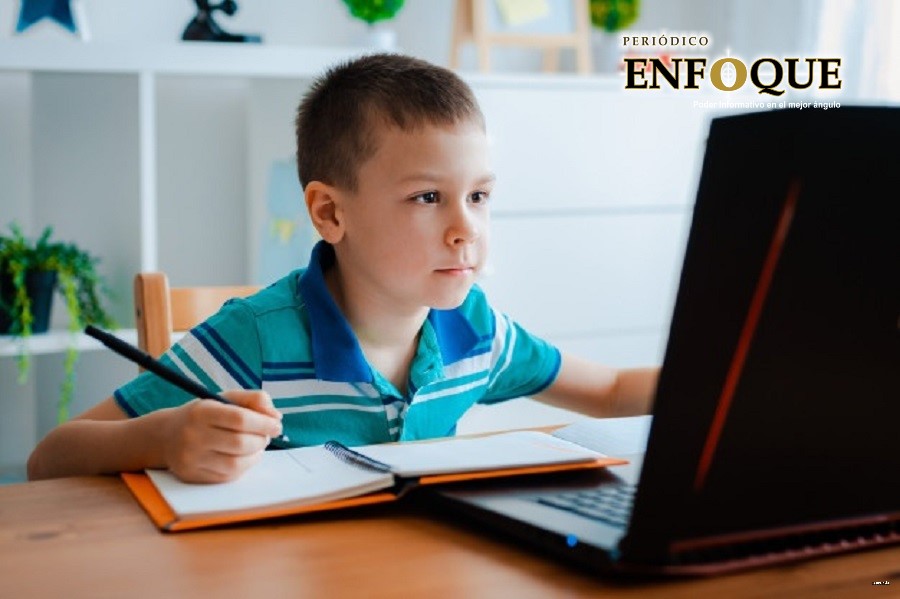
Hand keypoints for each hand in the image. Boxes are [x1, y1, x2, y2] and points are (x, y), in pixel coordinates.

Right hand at [160, 390, 282, 482]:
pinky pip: (227, 476)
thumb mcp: (226, 398)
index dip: (264, 423)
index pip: (240, 419)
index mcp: (202, 412)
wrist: (166, 435)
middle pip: (240, 443)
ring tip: (255, 445)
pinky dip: (243, 466)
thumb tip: (275, 417)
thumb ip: (254, 400)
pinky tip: (242, 456)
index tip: (277, 424)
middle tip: (266, 435)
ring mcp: (191, 459)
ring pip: (236, 463)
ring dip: (255, 455)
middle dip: (261, 440)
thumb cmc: (204, 414)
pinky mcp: (192, 476)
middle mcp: (193, 436)